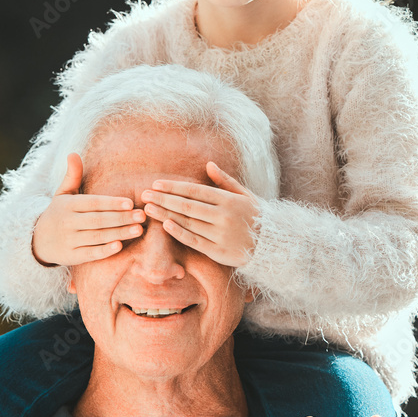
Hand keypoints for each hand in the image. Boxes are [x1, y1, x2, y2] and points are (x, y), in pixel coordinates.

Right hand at [32, 153, 145, 265]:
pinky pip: (90, 254)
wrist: (38, 240)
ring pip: (97, 237)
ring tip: (138, 230)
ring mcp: (69, 240)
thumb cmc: (59, 213)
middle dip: (122, 218)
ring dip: (119, 233)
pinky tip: (120, 246)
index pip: (93, 203)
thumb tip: (73, 153)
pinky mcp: (71, 256)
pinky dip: (105, 251)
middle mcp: (67, 222)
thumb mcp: (62, 194)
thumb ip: (72, 175)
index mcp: (67, 204)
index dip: (112, 203)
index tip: (131, 203)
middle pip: (98, 220)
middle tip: (142, 215)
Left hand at [140, 161, 260, 267]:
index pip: (195, 191)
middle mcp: (224, 216)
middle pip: (188, 206)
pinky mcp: (219, 251)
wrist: (272, 246)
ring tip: (149, 209)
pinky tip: (165, 225)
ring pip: (188, 223)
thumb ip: (225, 180)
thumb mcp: (244, 195)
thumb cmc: (255, 216)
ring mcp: (221, 234)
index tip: (156, 184)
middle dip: (164, 199)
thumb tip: (208, 164)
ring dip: (166, 215)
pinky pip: (195, 241)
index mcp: (228, 200)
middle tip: (145, 194)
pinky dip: (179, 233)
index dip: (174, 187)